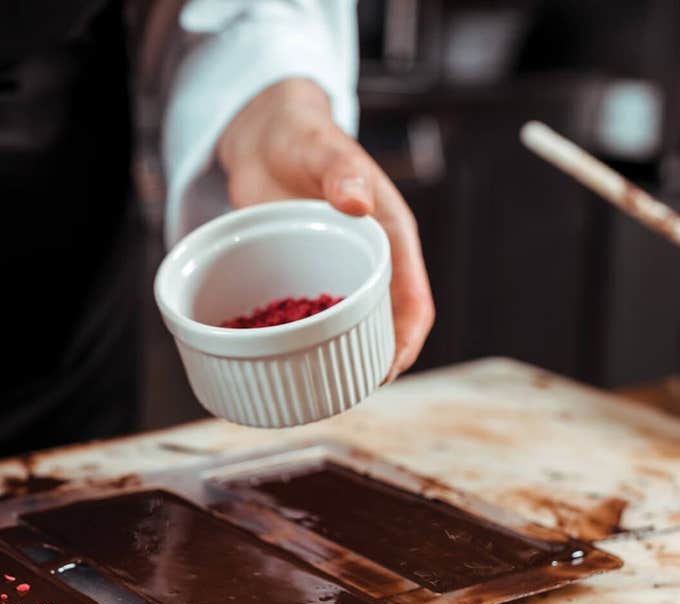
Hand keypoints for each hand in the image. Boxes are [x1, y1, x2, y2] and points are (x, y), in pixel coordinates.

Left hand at [217, 78, 433, 378]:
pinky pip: (312, 316)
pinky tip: (286, 362)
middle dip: (376, 360)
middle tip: (349, 391)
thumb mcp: (320, 147)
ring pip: (349, 325)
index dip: (407, 338)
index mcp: (390, 233)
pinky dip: (306, 340)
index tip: (390, 368)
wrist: (266, 134)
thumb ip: (340, 169)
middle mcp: (370, 259)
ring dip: (342, 356)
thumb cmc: (301, 135)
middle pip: (386, 323)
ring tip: (321, 389)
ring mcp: (337, 270)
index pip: (413, 298)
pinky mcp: (305, 274)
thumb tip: (359, 201)